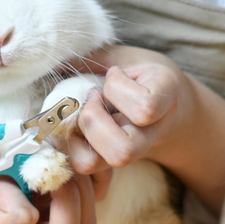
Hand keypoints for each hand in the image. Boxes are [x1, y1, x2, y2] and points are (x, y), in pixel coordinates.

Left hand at [59, 45, 224, 214]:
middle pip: (122, 150)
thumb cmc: (142, 74)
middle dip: (93, 121)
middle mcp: (153, 132)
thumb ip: (96, 57)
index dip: (117, 90)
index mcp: (165, 97)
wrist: (171, 103)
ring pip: (96, 164)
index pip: (145, 108)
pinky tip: (76, 124)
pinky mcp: (110, 162)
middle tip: (92, 98)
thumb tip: (54, 57)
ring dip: (78, 135)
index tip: (113, 74)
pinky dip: (68, 144)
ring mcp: (132, 152)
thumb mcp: (126, 58)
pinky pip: (81, 166)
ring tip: (82, 113)